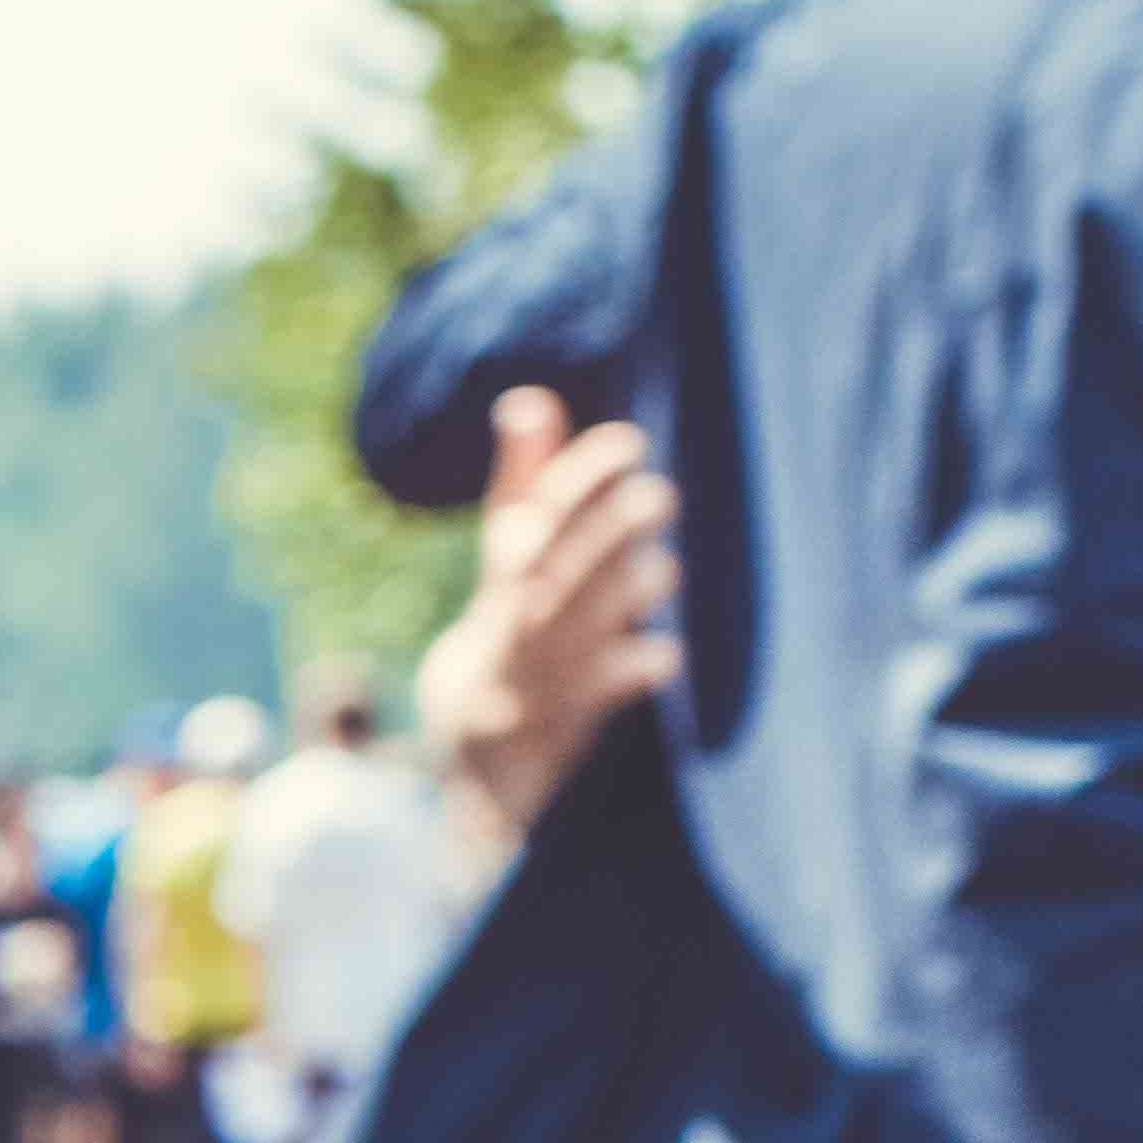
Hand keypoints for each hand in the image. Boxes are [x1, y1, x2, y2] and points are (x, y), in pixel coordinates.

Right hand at [414, 386, 680, 834]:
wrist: (475, 744)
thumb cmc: (508, 627)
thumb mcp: (508, 557)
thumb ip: (525, 480)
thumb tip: (530, 398)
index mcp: (509, 568)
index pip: (540, 512)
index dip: (583, 475)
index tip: (630, 442)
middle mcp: (522, 613)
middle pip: (559, 565)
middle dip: (607, 529)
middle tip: (660, 495)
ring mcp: (545, 665)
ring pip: (581, 625)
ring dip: (625, 595)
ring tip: (664, 570)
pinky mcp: (569, 715)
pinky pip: (603, 691)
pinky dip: (634, 670)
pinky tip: (666, 654)